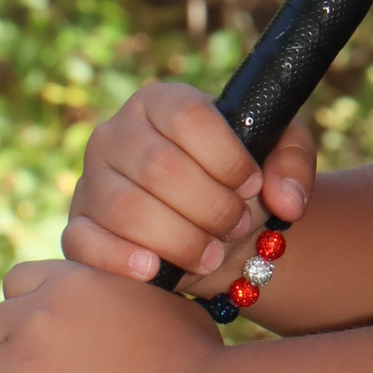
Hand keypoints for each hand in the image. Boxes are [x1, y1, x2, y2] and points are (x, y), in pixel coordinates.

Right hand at [63, 81, 316, 288]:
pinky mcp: (78, 227)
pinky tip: (156, 270)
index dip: (227, 157)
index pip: (187, 117)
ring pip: (127, 208)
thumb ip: (294, 163)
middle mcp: (116, 133)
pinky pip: (86, 242)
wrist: (213, 230)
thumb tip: (286, 199)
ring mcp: (91, 180)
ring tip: (211, 253)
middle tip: (236, 226)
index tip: (253, 184)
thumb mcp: (279, 156)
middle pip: (159, 167)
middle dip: (210, 206)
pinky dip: (122, 260)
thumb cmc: (241, 182)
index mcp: (160, 103)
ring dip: (180, 239)